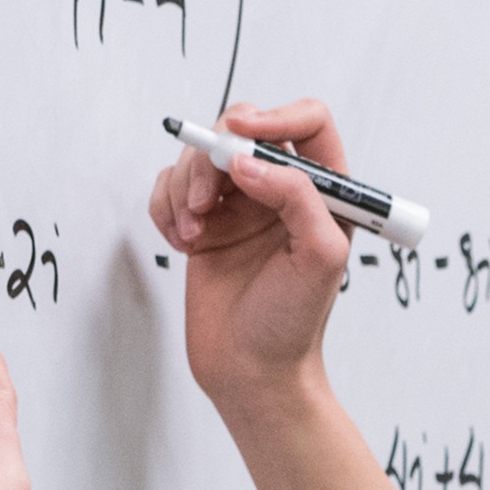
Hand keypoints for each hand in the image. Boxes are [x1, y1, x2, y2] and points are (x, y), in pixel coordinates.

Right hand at [150, 97, 358, 416]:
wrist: (252, 372)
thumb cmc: (293, 323)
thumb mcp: (320, 257)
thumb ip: (298, 196)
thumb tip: (248, 161)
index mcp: (323, 191)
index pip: (308, 122)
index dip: (276, 117)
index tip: (242, 137)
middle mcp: (280, 190)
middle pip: (241, 129)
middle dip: (212, 157)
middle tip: (205, 200)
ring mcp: (238, 205)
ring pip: (199, 156)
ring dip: (186, 188)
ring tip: (194, 232)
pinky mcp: (203, 223)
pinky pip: (171, 186)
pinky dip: (166, 207)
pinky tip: (183, 243)